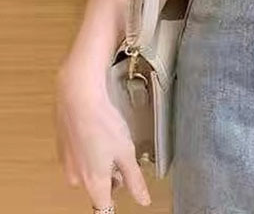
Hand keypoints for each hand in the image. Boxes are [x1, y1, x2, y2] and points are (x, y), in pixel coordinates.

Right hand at [54, 60, 151, 207]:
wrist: (78, 98)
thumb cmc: (102, 122)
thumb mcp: (126, 152)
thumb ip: (135, 179)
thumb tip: (143, 199)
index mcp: (93, 182)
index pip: (103, 207)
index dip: (116, 202)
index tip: (123, 190)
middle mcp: (76, 178)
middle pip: (98, 187)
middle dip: (112, 175)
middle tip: (123, 155)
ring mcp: (66, 164)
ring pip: (89, 171)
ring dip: (101, 161)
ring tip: (111, 139)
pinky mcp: (62, 149)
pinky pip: (79, 157)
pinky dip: (90, 149)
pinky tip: (98, 132)